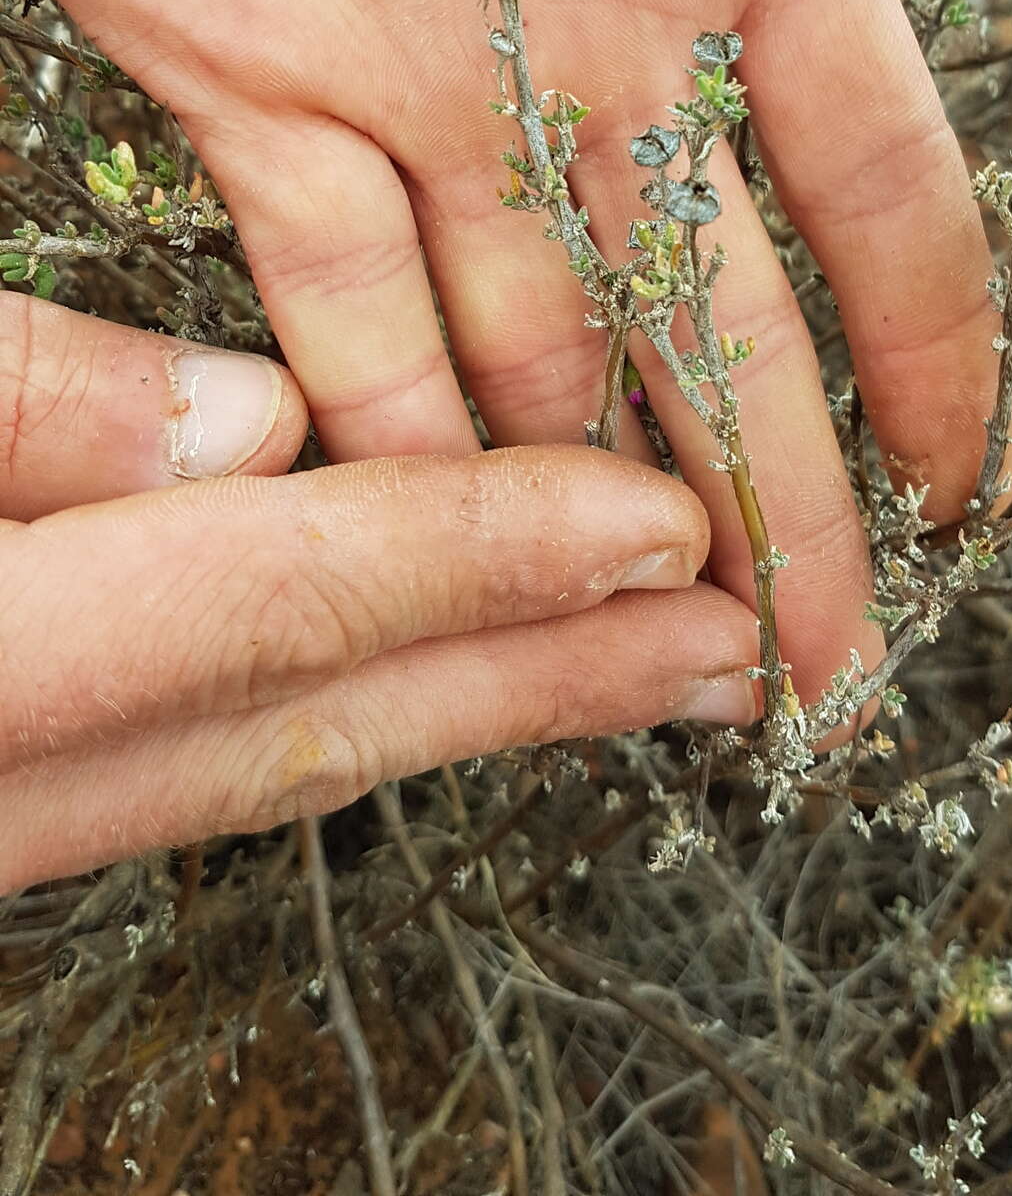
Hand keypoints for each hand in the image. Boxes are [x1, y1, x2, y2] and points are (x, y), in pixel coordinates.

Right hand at [0, 295, 752, 886]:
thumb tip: (252, 417)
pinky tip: (428, 675)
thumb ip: (28, 405)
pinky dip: (349, 707)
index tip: (651, 524)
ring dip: (475, 707)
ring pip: (280, 763)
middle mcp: (7, 785)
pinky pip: (208, 760)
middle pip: (323, 724)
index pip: (282, 597)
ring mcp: (9, 813)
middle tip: (731, 655)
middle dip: (551, 678)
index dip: (483, 556)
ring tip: (638, 676)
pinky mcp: (9, 795)